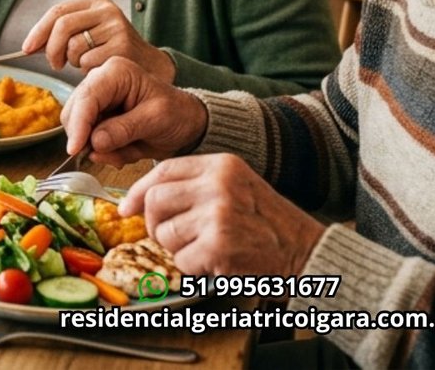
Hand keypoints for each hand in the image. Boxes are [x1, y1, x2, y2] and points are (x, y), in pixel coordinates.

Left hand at [22, 0, 175, 81]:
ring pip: (74, 46)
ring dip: (72, 61)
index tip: (26, 48)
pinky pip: (88, 61)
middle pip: (63, 26)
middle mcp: (106, 10)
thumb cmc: (110, 51)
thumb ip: (62, 34)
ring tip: (85, 63)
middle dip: (51, 48)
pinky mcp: (122, 46)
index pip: (58, 11)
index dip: (39, 30)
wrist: (148, 66)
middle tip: (54, 64)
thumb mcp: (88, 34)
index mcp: (96, 2)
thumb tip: (29, 46)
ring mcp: (116, 27)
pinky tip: (98, 69)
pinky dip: (86, 71)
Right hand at [61, 56, 208, 165]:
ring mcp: (96, 99)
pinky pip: (86, 138)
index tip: (75, 150)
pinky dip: (101, 151)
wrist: (187, 123)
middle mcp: (99, 81)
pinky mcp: (96, 116)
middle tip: (109, 157)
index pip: (86, 98)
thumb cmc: (177, 114)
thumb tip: (94, 143)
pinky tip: (121, 152)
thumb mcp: (156, 120)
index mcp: (115, 72)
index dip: (78, 125)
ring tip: (122, 155)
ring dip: (95, 147)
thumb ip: (124, 130)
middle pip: (74, 112)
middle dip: (86, 138)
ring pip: (76, 127)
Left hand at [120, 154, 326, 278]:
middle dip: (156, 224)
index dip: (138, 191)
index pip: (163, 171)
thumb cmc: (266, 225)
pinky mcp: (218, 245)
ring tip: (206, 248)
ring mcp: (219, 214)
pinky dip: (194, 268)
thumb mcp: (234, 189)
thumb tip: (134, 203)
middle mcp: (219, 185)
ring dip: (178, 249)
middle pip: (156, 201)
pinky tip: (217, 262)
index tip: (126, 209)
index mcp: (222, 166)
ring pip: (164, 233)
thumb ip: (191, 188)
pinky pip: (182, 259)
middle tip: (175, 237)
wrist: (307, 253)